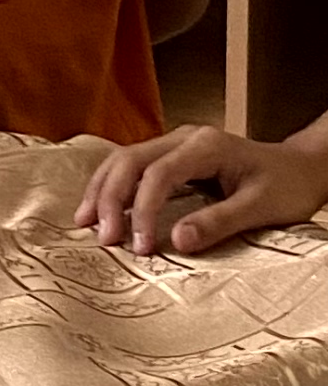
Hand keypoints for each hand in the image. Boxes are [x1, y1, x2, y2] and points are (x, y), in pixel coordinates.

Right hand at [76, 123, 327, 254]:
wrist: (302, 167)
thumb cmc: (286, 187)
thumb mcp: (261, 208)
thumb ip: (219, 222)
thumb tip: (175, 241)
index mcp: (206, 145)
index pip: (159, 173)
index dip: (142, 210)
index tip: (138, 247)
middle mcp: (185, 137)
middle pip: (131, 159)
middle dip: (110, 198)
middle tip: (103, 238)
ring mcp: (178, 143)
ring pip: (126, 158)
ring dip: (103, 189)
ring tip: (85, 223)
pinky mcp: (175, 155)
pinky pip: (134, 165)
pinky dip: (112, 186)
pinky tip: (100, 208)